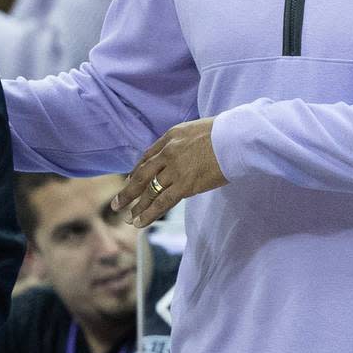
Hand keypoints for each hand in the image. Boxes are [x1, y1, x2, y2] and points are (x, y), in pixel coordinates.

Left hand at [111, 117, 228, 228]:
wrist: (234, 138)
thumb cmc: (222, 133)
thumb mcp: (194, 130)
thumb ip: (182, 142)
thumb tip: (180, 153)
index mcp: (169, 137)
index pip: (147, 157)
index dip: (137, 171)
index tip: (130, 181)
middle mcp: (167, 153)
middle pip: (141, 175)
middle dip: (128, 191)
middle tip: (117, 204)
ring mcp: (174, 170)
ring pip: (149, 191)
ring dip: (137, 206)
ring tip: (127, 218)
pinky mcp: (185, 185)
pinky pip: (162, 202)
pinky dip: (149, 213)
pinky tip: (140, 222)